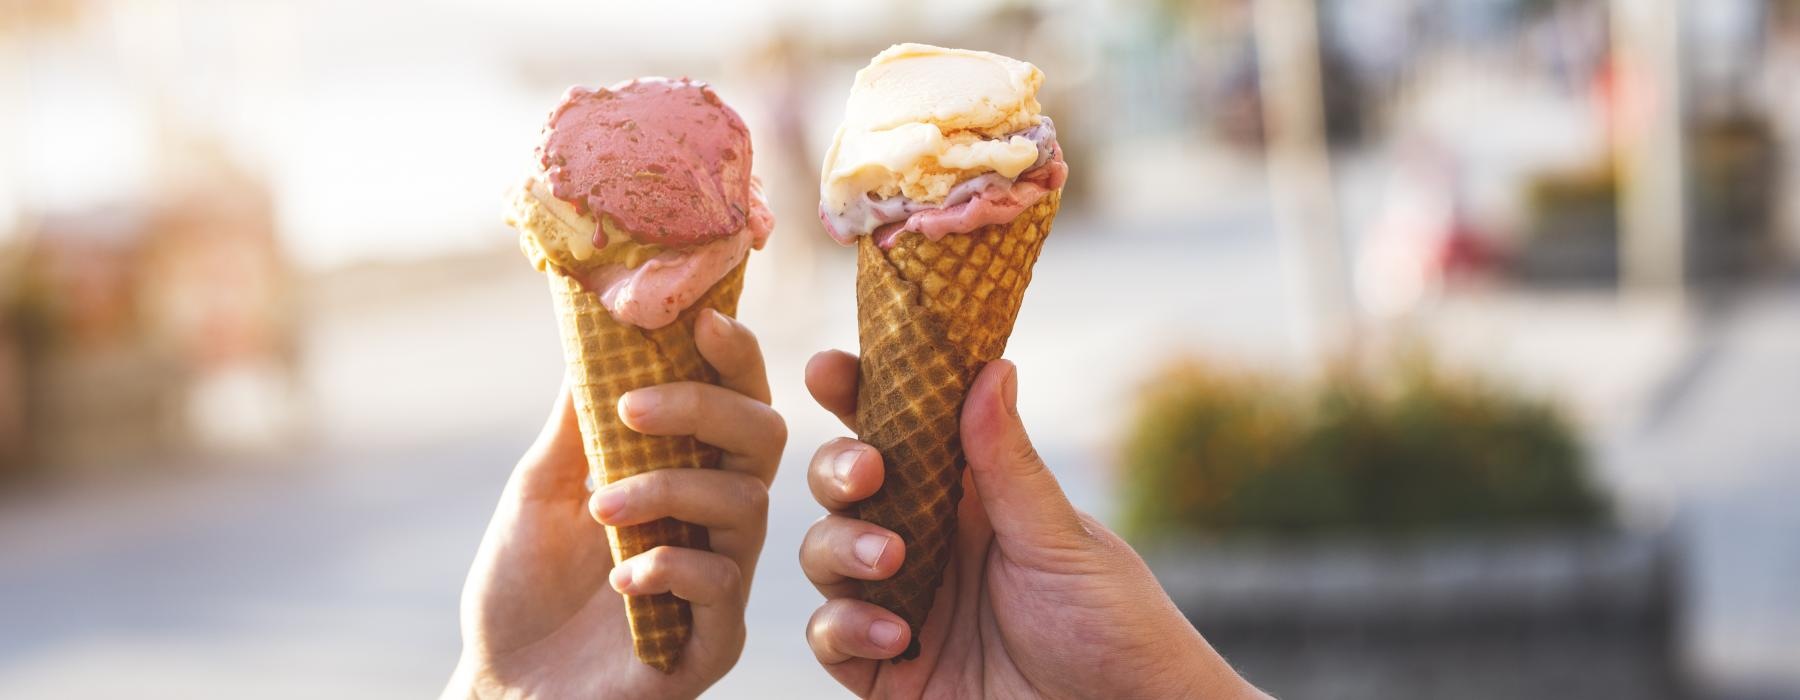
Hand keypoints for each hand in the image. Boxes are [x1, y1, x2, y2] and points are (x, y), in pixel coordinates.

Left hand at [445, 311, 784, 699]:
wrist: (505, 687)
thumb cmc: (523, 588)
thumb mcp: (542, 486)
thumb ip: (578, 419)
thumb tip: (596, 326)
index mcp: (688, 473)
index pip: (736, 400)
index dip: (734, 356)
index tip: (702, 320)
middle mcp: (719, 519)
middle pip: (763, 437)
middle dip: (704, 408)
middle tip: (631, 408)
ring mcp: (723, 579)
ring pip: (745, 503)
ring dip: (666, 490)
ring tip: (598, 512)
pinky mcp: (716, 640)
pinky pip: (723, 582)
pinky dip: (670, 566)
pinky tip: (621, 581)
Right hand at [799, 353, 1266, 698]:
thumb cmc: (1112, 625)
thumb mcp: (1059, 539)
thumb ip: (1009, 464)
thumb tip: (992, 366)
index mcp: (969, 496)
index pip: (902, 430)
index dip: (859, 394)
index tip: (829, 368)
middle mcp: (926, 542)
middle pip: (844, 487)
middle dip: (837, 469)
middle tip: (867, 473)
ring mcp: (900, 603)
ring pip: (824, 554)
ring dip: (843, 547)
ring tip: (891, 561)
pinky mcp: (886, 670)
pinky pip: (830, 637)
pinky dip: (847, 627)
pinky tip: (896, 635)